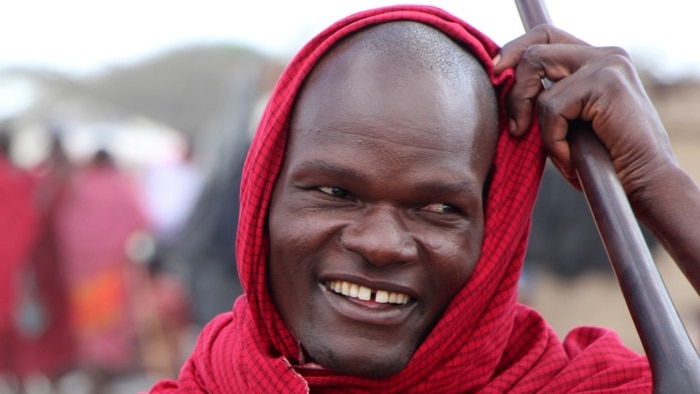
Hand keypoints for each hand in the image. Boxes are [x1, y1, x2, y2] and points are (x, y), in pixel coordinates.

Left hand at [492, 25, 677, 206]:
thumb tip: (502, 85)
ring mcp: (606, 64)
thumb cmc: (603, 162)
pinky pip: (551, 107)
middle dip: (514, 79)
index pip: (546, 38)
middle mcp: (604, 54)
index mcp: (596, 60)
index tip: (495, 76)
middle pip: (538, 45)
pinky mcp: (605, 82)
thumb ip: (546, 99)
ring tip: (557, 152)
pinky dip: (553, 140)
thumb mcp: (569, 124)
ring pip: (537, 74)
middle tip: (512, 123)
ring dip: (535, 122)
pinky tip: (571, 160)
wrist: (646, 184)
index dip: (515, 52)